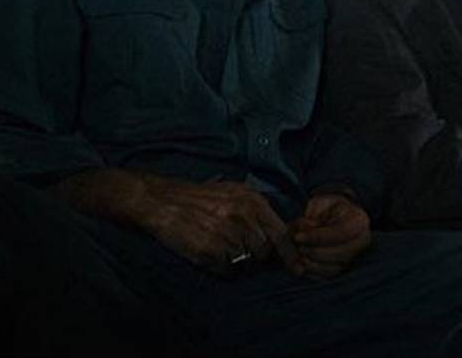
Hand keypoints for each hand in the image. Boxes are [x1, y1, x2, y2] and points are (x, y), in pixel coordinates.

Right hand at [137, 177, 303, 275]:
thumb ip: (258, 210)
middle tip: (244, 251)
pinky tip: (213, 255)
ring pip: (246, 262)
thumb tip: (281, 232)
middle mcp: (242, 217)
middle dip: (258, 256)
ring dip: (240, 262)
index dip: (290, 254)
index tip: (297, 267)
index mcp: (252, 201)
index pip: (281, 233)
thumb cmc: (201, 198)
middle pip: (264, 251)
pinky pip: (226, 269)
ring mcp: (225, 234)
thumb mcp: (235, 192)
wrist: (164, 201)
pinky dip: (223, 267)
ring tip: (224, 250)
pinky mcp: (207, 250)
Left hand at [289, 194, 371, 278]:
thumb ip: (313, 210)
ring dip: (313, 263)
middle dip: (316, 252)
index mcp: (360, 220)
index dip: (318, 236)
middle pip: (342, 253)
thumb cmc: (324, 211)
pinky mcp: (344, 269)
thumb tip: (306, 226)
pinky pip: (329, 276)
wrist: (327, 222)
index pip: (342, 232)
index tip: (298, 237)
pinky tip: (302, 262)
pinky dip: (313, 271)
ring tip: (299, 253)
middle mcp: (362, 241)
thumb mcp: (320, 203)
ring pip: (335, 268)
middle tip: (298, 247)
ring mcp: (355, 257)